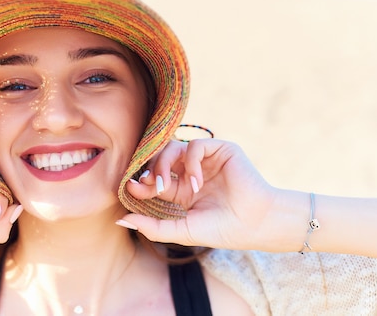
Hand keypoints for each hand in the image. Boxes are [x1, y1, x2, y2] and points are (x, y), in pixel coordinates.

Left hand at [121, 139, 279, 250]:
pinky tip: (196, 184)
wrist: (255, 224)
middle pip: (159, 159)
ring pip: (172, 148)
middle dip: (150, 172)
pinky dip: (190, 163)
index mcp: (182, 189)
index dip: (141, 182)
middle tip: (151, 187)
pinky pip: (195, 145)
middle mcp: (191, 171)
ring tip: (169, 187)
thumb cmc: (222, 230)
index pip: (153, 177)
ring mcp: (206, 159)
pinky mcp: (221, 149)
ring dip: (164, 166)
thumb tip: (121, 219)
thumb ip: (152, 226)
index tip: (131, 188)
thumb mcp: (181, 231)